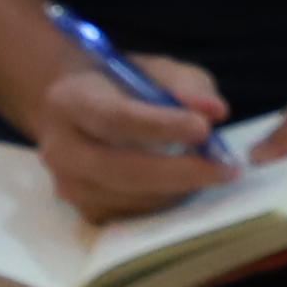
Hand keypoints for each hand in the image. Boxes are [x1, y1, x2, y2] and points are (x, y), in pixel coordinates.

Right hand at [26, 49, 229, 219]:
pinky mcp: (85, 211)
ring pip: (131, 198)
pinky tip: (182, 183)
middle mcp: (61, 148)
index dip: (161, 126)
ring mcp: (68, 186)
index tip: (204, 129)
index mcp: (71, 101)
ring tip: (210, 170)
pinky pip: (132, 215)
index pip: (116, 118)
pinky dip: (165, 201)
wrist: (73, 113)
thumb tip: (214, 111)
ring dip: (178, 188)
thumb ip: (186, 85)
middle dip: (179, 171)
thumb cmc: (121, 86)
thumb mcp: (153, 71)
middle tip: (226, 167)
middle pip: (121, 169)